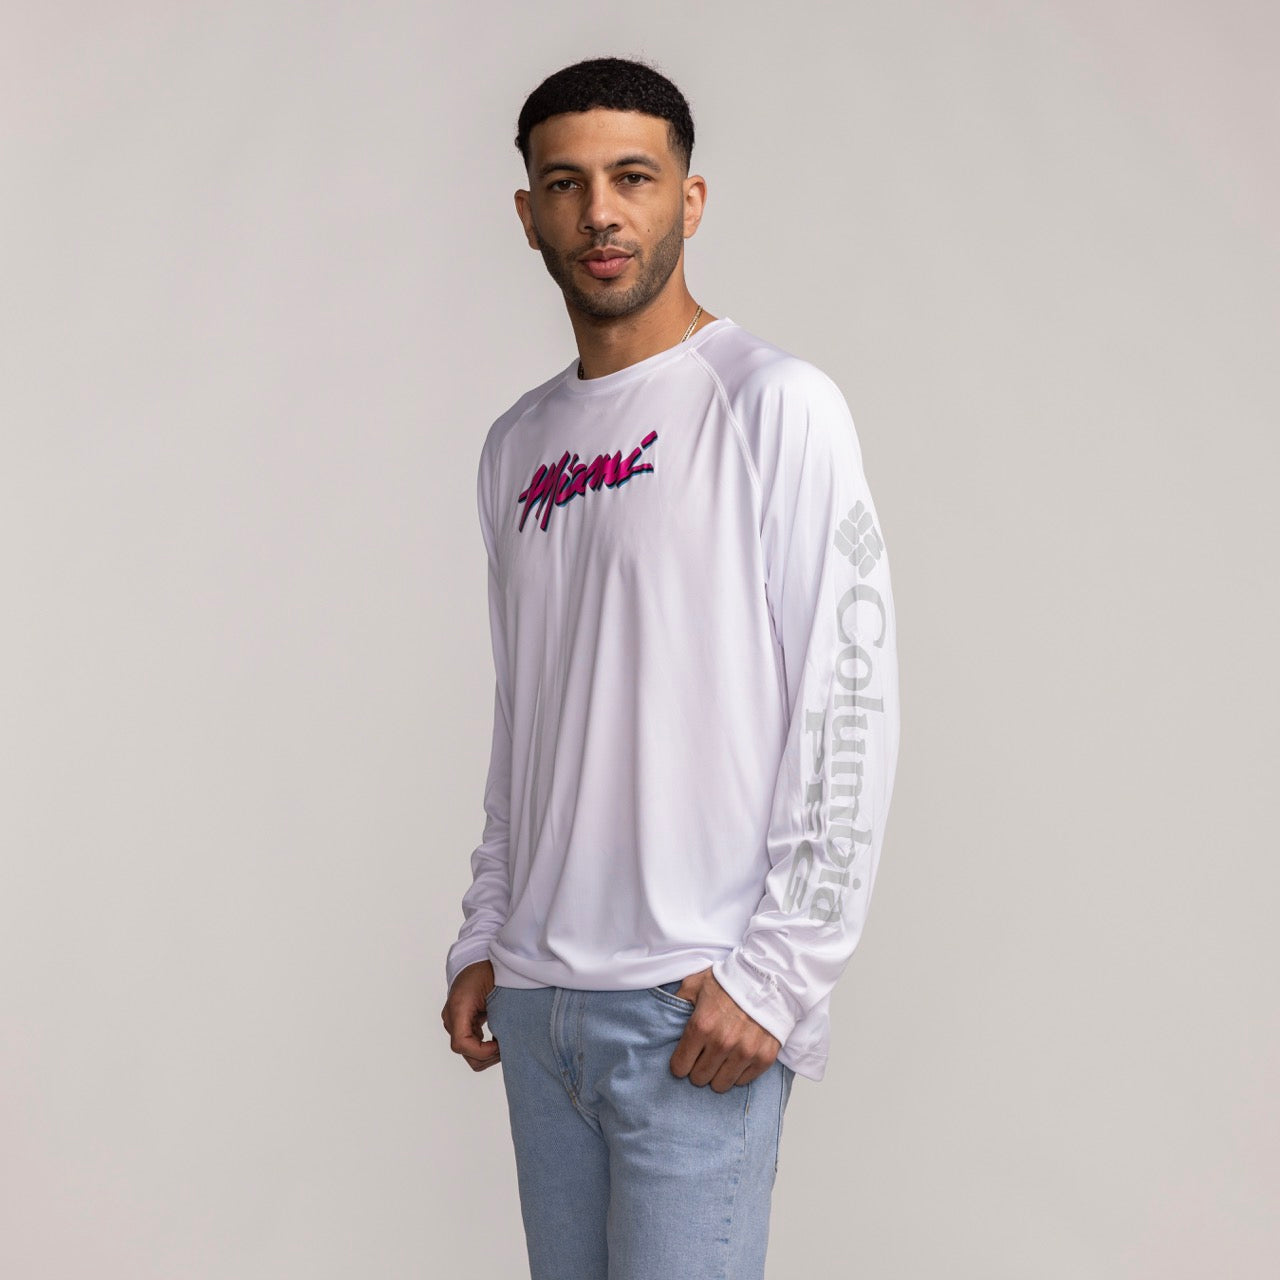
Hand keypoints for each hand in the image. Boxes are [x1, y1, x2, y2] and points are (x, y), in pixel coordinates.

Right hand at [441, 959, 500, 1071]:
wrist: (477, 958)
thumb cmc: (487, 969)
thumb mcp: (496, 987)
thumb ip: (500, 1012)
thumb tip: (512, 1036)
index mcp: (458, 1007)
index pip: (461, 1044)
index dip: (481, 1051)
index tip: (499, 1045)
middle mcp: (451, 1016)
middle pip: (465, 1052)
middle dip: (487, 1055)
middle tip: (507, 1046)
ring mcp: (454, 1020)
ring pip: (467, 1052)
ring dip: (486, 1053)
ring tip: (503, 1042)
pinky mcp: (460, 1022)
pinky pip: (469, 1043)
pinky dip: (484, 1046)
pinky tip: (497, 1038)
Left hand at [668, 967, 781, 1092]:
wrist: (768, 977)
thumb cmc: (730, 980)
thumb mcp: (696, 983)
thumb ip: (679, 1001)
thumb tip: (667, 1017)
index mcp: (702, 1026)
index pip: (680, 1067)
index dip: (680, 1063)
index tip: (685, 1057)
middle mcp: (722, 1042)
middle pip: (699, 1079)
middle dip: (698, 1069)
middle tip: (704, 1057)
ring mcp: (744, 1052)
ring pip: (721, 1085)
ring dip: (718, 1074)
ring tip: (721, 1059)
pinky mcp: (764, 1057)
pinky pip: (743, 1081)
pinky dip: (738, 1072)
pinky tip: (738, 1057)